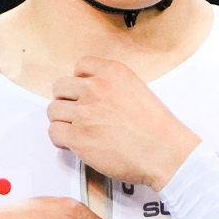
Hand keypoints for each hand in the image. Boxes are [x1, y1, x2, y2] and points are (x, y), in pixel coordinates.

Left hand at [47, 58, 200, 189]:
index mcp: (113, 72)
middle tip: (76, 114)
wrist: (165, 152)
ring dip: (62, 122)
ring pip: (53, 110)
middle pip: (60, 87)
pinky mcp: (78, 137)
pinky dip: (60, 140)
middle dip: (66, 101)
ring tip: (76, 131)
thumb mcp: (138, 90)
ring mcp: (85, 112)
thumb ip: (112, 86)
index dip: (79, 82)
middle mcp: (96, 88)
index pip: (80, 65)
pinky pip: (54, 132)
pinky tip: (73, 144)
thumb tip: (90, 93)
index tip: (83, 93)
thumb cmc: (157, 129)